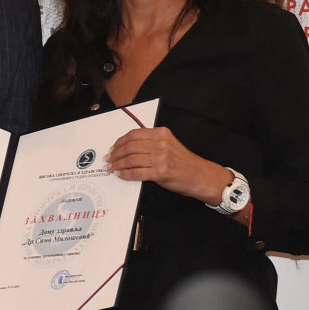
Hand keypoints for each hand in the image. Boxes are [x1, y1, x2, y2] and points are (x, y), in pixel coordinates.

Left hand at [106, 127, 230, 204]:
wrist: (200, 176)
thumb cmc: (184, 162)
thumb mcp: (169, 144)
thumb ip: (151, 142)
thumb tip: (127, 147)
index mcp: (161, 133)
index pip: (133, 134)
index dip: (119, 142)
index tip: (112, 148)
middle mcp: (161, 143)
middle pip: (129, 146)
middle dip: (115, 153)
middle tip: (108, 159)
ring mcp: (161, 158)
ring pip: (131, 159)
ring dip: (117, 164)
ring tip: (111, 168)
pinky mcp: (161, 172)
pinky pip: (137, 173)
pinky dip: (125, 174)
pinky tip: (121, 175)